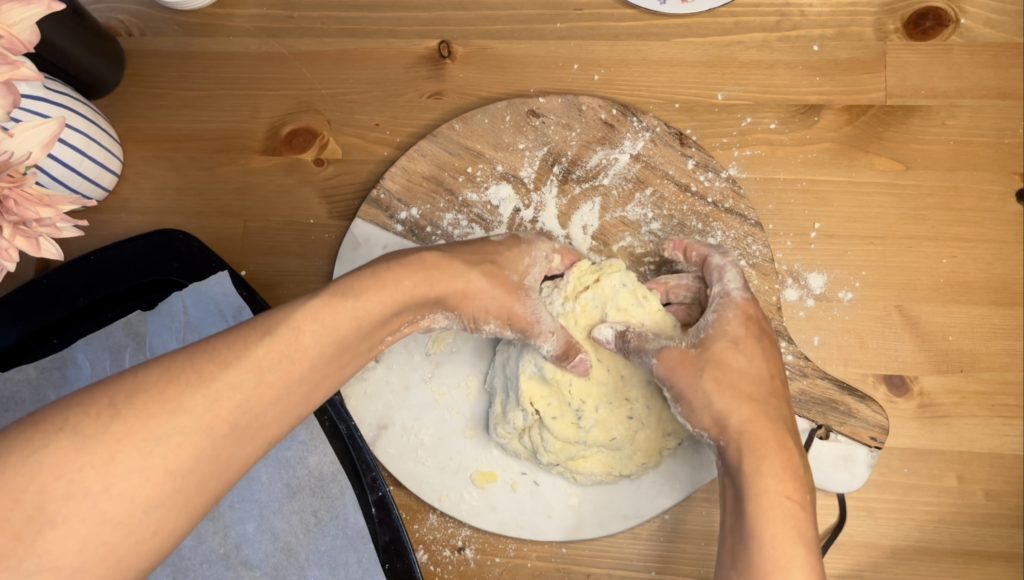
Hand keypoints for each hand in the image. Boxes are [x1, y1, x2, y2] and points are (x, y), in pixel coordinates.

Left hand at [412, 233, 591, 376]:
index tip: (601, 309)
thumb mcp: (528, 321)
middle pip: (552, 275)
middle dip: (563, 300)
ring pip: (526, 286)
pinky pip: (504, 296)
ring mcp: (493, 264)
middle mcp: (518, 249)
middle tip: (582, 328)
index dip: (590, 285)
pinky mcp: (473, 280)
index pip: (577, 263)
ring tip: (554, 334)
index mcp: (539, 247)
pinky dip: (513, 311)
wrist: (422, 286)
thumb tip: (585, 367)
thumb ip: (558, 343)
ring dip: (537, 307)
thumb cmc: (482, 290)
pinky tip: (518, 332)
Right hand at [590, 239, 792, 444]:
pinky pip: (723, 338)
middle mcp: (750, 320)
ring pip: (716, 315)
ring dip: (686, 313)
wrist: (760, 443)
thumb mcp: (670, 363)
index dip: (690, 250)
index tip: (666, 248)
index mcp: (736, 305)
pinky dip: (697, 335)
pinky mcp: (752, 370)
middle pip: (713, 288)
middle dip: (677, 287)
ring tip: (656, 325)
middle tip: (647, 296)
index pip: (716, 261)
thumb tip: (604, 330)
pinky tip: (676, 353)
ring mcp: (754, 346)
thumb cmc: (721, 393)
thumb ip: (636, 343)